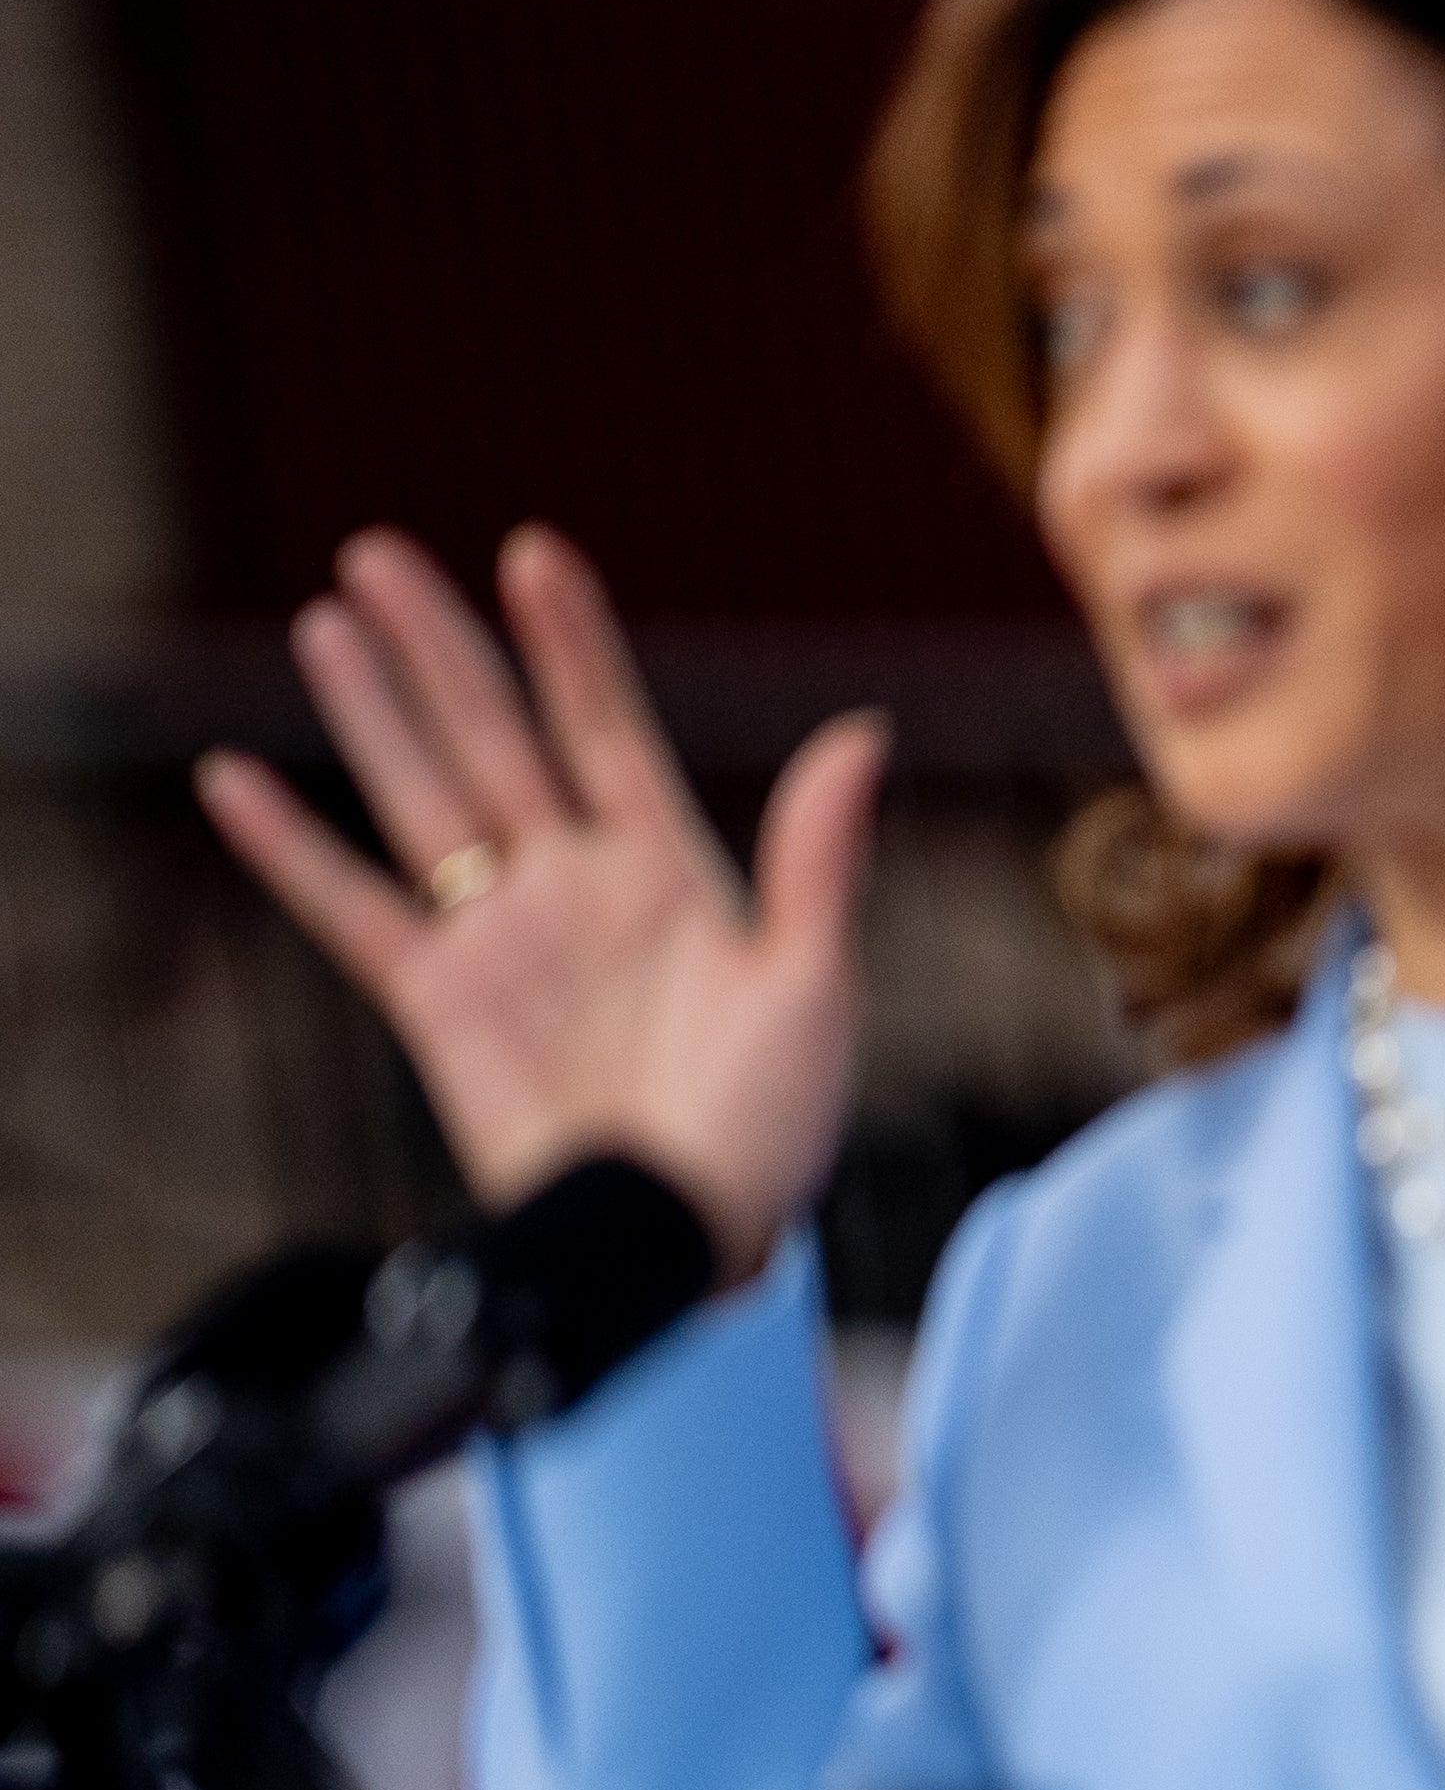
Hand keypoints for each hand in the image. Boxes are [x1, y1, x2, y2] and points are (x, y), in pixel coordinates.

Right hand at [199, 526, 876, 1283]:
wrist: (686, 1235)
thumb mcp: (812, 983)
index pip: (607, 728)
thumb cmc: (770, 1126)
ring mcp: (501, 938)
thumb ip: (819, 858)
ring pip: (422, 798)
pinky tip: (235, 780)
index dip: (570, 644)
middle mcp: (576, 888)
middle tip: (377, 554)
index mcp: (674, 873)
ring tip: (327, 622)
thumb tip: (865, 732)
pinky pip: (351, 906)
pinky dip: (290, 847)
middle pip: (496, 739)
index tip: (532, 555)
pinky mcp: (436, 1001)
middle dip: (441, 648)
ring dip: (373, 713)